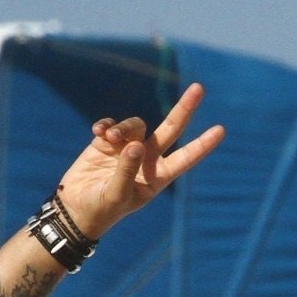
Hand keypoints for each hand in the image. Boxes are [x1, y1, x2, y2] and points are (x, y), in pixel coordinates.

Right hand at [54, 83, 224, 239]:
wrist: (76, 208)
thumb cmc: (101, 208)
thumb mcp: (116, 194)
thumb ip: (126, 170)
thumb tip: (137, 144)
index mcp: (157, 177)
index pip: (185, 158)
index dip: (202, 144)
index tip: (221, 130)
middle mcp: (147, 159)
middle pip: (171, 129)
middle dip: (184, 109)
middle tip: (199, 88)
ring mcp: (128, 148)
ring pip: (136, 124)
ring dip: (124, 127)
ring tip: (108, 137)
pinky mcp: (107, 142)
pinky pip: (113, 124)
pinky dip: (106, 125)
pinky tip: (97, 132)